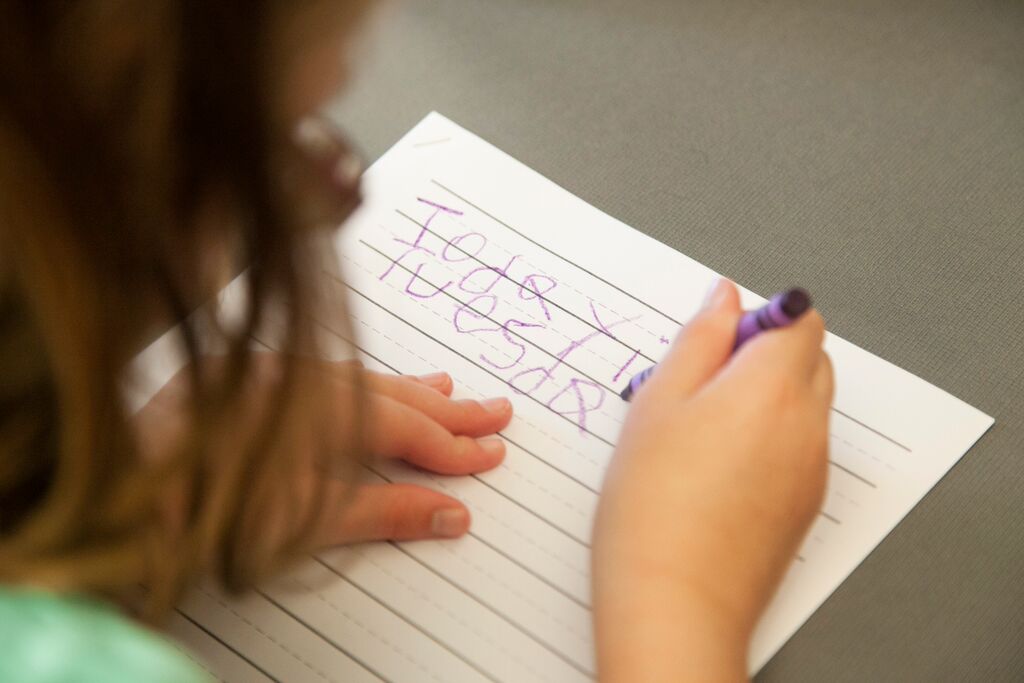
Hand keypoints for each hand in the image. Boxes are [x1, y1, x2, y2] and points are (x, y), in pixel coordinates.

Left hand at [135, 355, 512, 558]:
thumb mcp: (301, 519)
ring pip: (359, 378)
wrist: (115, 485)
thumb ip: (383, 510)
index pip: (405, 428)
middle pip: (390, 393)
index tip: (490, 456)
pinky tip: (372, 385)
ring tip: (449, 392)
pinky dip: (359, 385)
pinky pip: (325, 375)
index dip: (452, 447)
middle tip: (496, 413)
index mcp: (318, 408)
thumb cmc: (198, 507)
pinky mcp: (247, 381)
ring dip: (407, 391)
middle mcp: (299, 378)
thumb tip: (450, 512)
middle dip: (448, 409)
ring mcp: (270, 374)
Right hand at [591, 280, 832, 681]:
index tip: (719, 338)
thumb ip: (697, 339)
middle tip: (702, 383)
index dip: (760, 318)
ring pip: (805, 405)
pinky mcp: (806, 505)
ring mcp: (812, 469)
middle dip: (766, 354)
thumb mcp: (658, 402)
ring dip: (767, 398)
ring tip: (701, 432)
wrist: (675, 601)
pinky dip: (770, 440)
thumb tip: (724, 298)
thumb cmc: (654, 506)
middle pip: (810, 359)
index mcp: (771, 388)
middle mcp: (806, 425)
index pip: (800, 319)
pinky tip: (715, 470)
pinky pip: (799, 449)